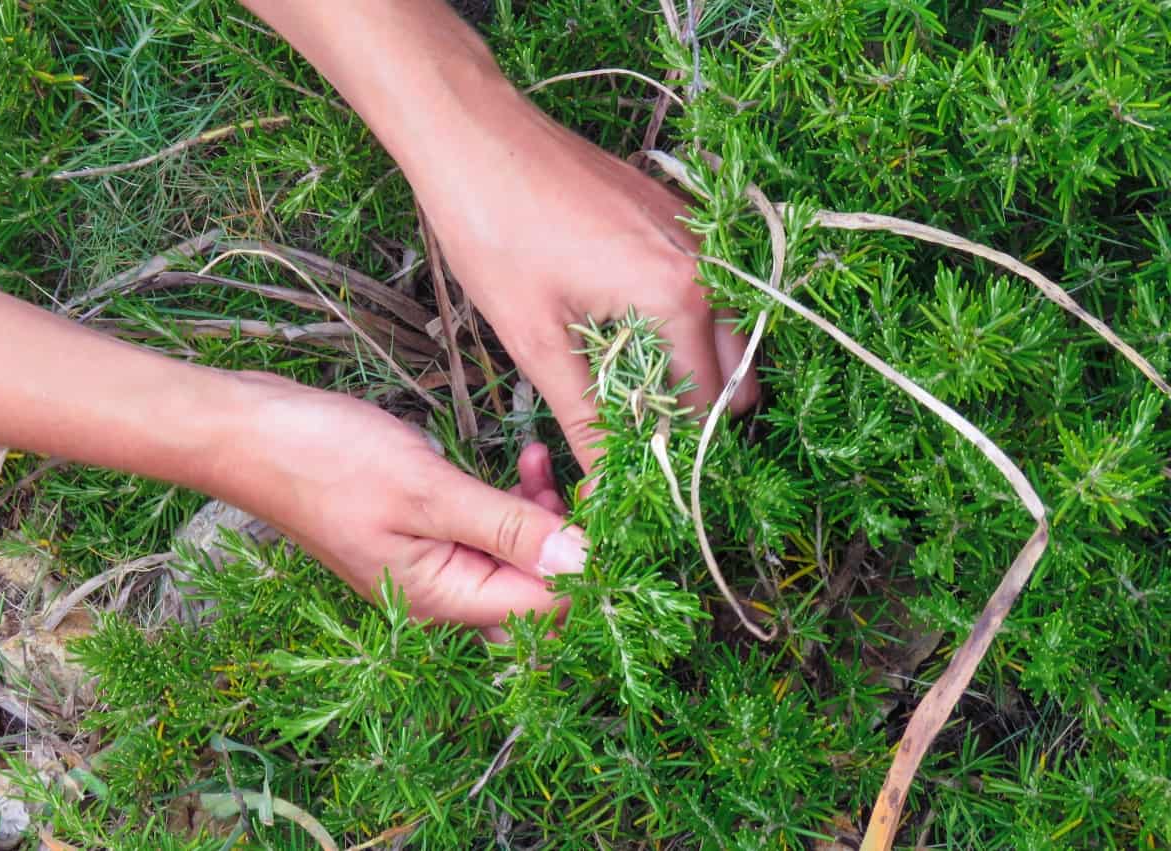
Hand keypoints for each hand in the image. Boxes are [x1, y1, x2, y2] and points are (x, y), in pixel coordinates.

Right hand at [221, 373, 583, 626]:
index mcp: (443, 598)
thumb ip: (508, 528)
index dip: (588, 567)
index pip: (545, 608)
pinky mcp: (423, 528)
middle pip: (534, 586)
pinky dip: (510, 499)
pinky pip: (487, 528)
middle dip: (568, 538)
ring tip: (542, 461)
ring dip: (540, 512)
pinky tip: (523, 460)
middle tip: (579, 483)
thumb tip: (584, 564)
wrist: (247, 433)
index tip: (615, 513)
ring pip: (514, 552)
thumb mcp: (429, 493)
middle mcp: (440, 593)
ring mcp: (430, 561)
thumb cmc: (325, 460)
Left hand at [238, 0, 759, 477]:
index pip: (707, 406)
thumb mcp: (536, 341)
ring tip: (620, 383)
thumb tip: (608, 482)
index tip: (636, 469)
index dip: (673, 450)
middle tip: (629, 430)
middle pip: (732, 373)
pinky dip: (675, 324)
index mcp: (678, 298)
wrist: (475, 136)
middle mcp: (706, 265)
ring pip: (720, 331)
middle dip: (690, 412)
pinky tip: (618, 328)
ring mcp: (696, 235)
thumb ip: (585, 418)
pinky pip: (700, 289)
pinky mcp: (675, 217)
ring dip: (683, 368)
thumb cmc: (495, 233)